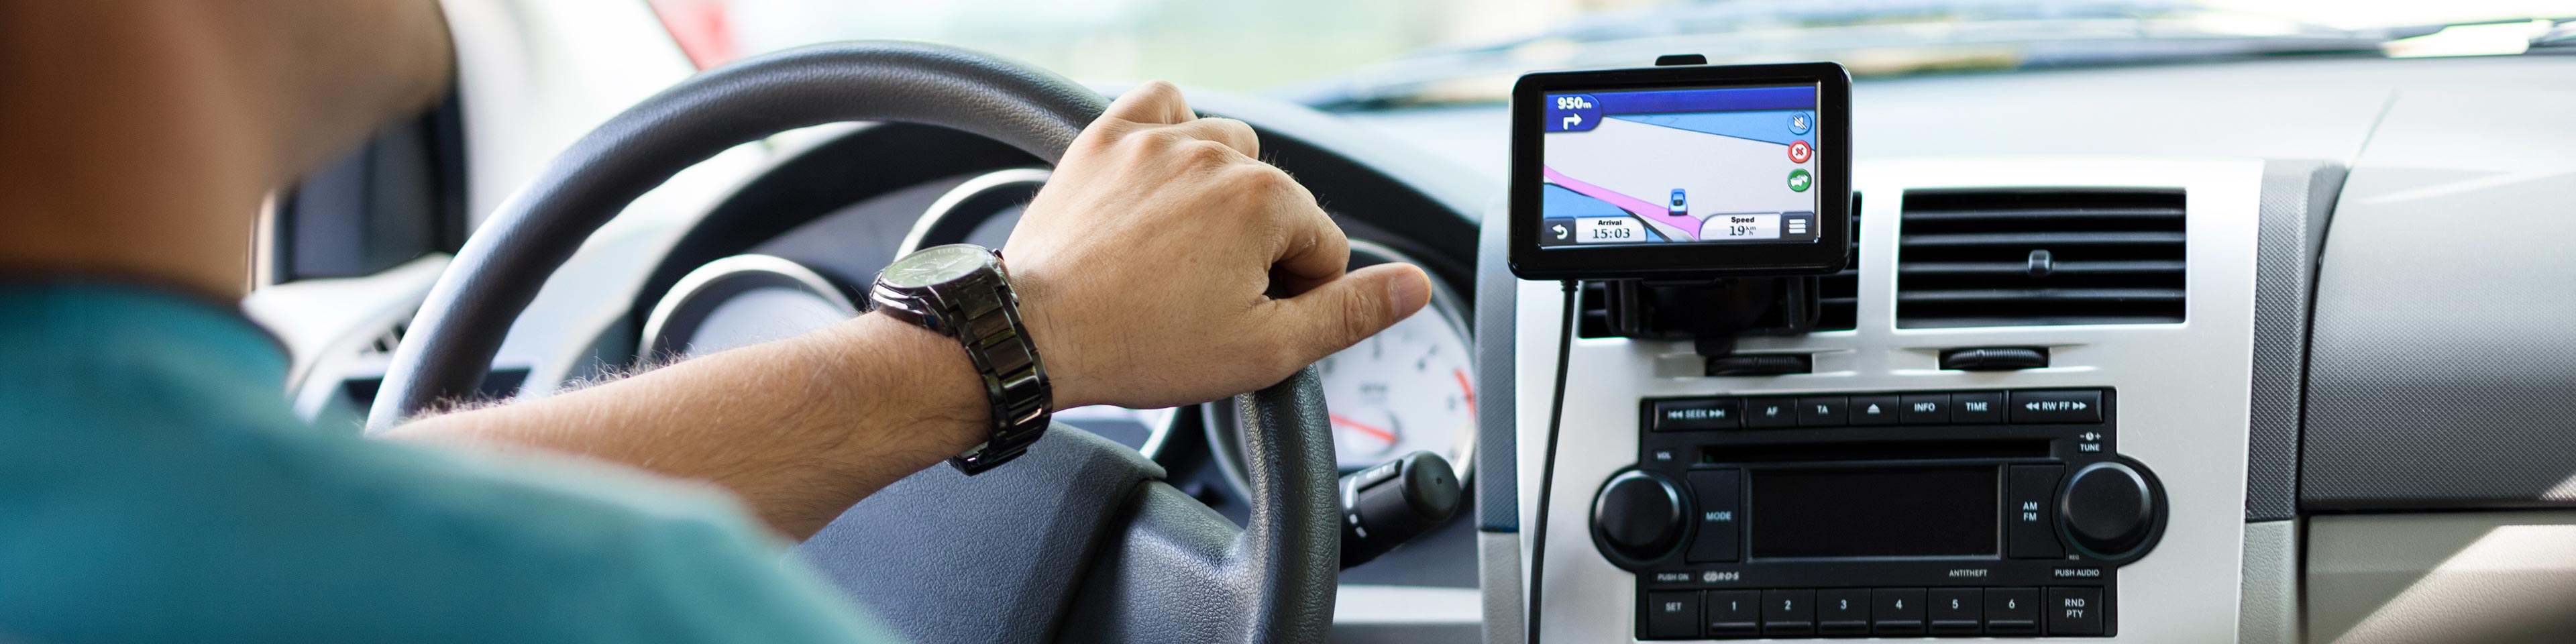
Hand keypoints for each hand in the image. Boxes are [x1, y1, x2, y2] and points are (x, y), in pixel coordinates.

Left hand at [1004, 81, 1432, 409]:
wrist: (1035, 335)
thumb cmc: (1142, 346)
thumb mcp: (1266, 350)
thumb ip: (1349, 312)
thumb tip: (1414, 287)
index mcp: (1267, 202)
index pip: (1323, 247)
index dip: (1296, 295)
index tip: (1248, 320)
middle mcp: (1218, 155)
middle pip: (1277, 200)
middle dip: (1258, 248)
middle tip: (1207, 299)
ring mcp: (1159, 140)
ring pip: (1227, 151)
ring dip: (1220, 194)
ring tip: (1183, 251)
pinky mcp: (1107, 137)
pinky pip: (1162, 105)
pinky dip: (1172, 133)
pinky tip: (1164, 181)